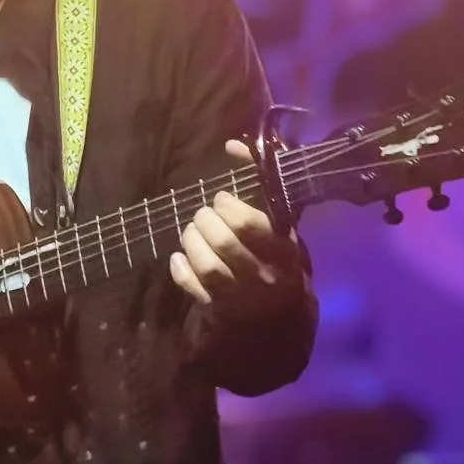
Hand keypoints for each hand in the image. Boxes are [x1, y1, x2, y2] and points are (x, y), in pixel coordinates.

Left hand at [169, 140, 306, 325]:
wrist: (283, 318)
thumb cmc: (281, 260)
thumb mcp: (282, 223)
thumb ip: (261, 182)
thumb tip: (232, 144)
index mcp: (283, 251)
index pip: (252, 225)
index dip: (229, 207)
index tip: (222, 200)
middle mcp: (263, 275)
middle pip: (225, 244)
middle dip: (206, 221)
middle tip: (202, 214)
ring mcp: (240, 296)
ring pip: (208, 266)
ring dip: (192, 242)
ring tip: (191, 231)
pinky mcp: (219, 311)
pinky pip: (193, 289)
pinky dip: (181, 270)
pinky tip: (179, 258)